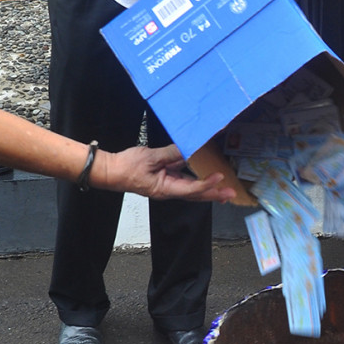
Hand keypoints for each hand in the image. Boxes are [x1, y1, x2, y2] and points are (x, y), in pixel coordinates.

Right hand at [97, 145, 236, 201]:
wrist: (111, 171)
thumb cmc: (126, 167)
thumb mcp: (150, 157)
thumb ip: (170, 153)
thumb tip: (187, 147)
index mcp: (165, 188)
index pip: (191, 189)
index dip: (206, 184)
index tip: (219, 177)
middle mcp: (169, 190)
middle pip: (196, 195)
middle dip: (214, 194)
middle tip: (231, 193)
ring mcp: (168, 185)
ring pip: (192, 189)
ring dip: (208, 188)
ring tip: (224, 188)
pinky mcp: (166, 178)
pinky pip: (184, 179)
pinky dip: (196, 178)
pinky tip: (204, 173)